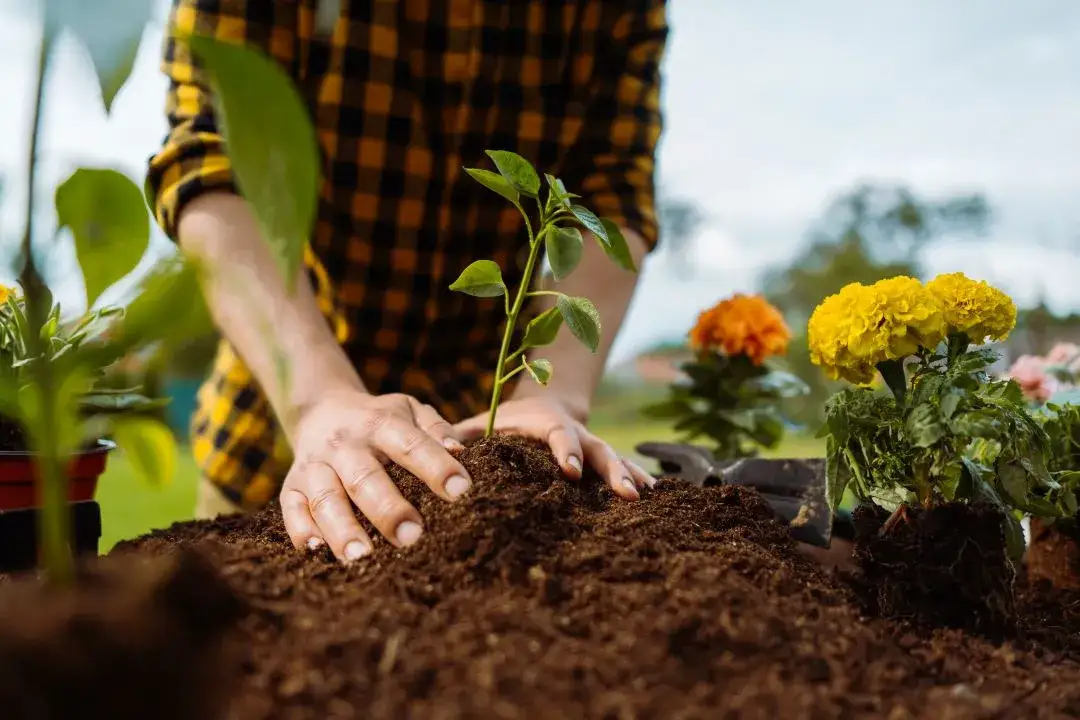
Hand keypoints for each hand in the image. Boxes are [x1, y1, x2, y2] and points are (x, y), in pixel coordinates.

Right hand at [279, 388, 471, 561]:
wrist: (322, 412)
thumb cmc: (380, 421)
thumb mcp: (409, 411)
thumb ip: (435, 428)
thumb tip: (460, 452)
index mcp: (379, 423)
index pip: (410, 444)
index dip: (436, 466)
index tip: (461, 490)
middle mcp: (344, 445)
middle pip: (364, 477)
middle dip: (388, 509)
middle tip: (412, 537)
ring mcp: (314, 466)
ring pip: (326, 499)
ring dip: (343, 529)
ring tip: (363, 558)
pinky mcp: (290, 488)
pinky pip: (292, 512)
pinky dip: (302, 532)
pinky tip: (318, 553)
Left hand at [453, 395, 654, 499]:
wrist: (540, 404)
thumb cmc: (501, 422)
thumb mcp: (481, 424)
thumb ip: (461, 437)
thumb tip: (443, 453)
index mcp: (544, 423)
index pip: (557, 434)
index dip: (565, 450)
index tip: (569, 470)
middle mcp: (574, 433)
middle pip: (597, 448)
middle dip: (612, 469)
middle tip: (626, 493)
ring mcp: (590, 447)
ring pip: (613, 458)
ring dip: (629, 475)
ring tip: (644, 496)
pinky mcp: (599, 461)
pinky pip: (621, 467)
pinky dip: (637, 477)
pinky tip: (656, 498)